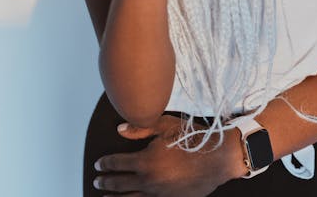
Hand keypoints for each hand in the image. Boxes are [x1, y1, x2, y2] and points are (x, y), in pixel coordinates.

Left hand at [92, 115, 244, 195]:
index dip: (106, 164)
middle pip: (120, 184)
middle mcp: (149, 180)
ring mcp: (159, 193)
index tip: (99, 164)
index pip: (118, 163)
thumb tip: (120, 129)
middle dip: (106, 182)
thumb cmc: (193, 139)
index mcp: (145, 161)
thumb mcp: (166, 125)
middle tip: (98, 181)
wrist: (218, 158)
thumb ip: (141, 127)